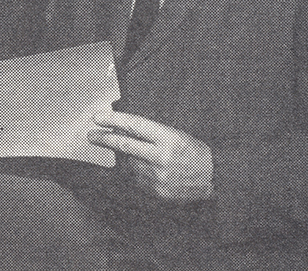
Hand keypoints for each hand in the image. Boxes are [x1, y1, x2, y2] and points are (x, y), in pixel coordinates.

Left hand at [89, 110, 213, 201]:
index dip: (113, 120)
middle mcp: (161, 156)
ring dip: (126, 158)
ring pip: (128, 163)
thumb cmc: (193, 151)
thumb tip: (120, 129)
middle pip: (124, 145)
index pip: (133, 125)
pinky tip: (145, 169)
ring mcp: (158, 176)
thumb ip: (149, 132)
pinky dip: (136, 172)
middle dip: (105, 139)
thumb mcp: (174, 134)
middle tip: (92, 135)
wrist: (215, 177)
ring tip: (137, 155)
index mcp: (167, 138)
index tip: (97, 117)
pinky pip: (137, 179)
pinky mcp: (157, 191)